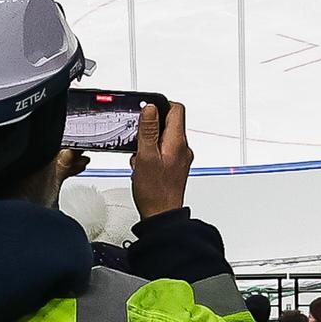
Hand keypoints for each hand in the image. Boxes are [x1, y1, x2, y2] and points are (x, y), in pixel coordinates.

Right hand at [130, 101, 192, 219]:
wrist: (161, 215)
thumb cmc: (155, 191)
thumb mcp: (146, 156)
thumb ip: (148, 130)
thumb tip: (150, 108)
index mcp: (177, 142)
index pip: (176, 109)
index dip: (160, 105)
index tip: (146, 112)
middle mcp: (182, 149)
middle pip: (170, 122)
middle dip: (151, 125)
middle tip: (138, 136)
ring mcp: (179, 158)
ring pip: (165, 137)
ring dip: (150, 141)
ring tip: (140, 154)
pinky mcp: (174, 167)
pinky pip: (163, 151)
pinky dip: (151, 153)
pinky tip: (142, 164)